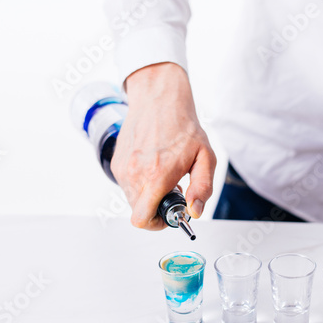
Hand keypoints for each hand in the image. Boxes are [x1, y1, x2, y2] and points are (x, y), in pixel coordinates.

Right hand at [111, 62, 215, 229]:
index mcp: (156, 176)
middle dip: (155, 208)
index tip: (168, 213)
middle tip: (171, 189)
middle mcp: (134, 174)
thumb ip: (202, 187)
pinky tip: (151, 164)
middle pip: (137, 212)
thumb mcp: (205, 156)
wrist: (158, 99)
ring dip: (146, 194)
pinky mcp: (117, 162)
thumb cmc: (183, 126)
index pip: (142, 219)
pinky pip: (126, 184)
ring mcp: (123, 168)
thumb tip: (195, 211)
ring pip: (131, 198)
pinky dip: (138, 181)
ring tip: (161, 174)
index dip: (156, 223)